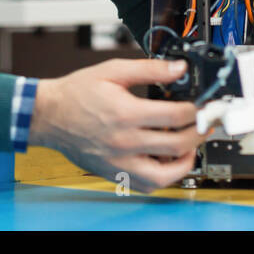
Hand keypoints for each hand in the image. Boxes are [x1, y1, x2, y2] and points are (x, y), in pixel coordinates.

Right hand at [29, 58, 206, 192]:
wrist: (48, 115)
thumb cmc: (77, 93)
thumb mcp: (114, 70)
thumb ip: (150, 69)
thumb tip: (178, 68)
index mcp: (126, 113)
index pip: (176, 116)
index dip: (196, 109)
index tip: (203, 105)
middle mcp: (124, 142)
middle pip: (177, 145)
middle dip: (199, 133)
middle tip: (205, 124)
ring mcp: (119, 162)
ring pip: (164, 175)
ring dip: (186, 162)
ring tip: (191, 147)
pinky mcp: (113, 173)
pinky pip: (146, 185)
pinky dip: (163, 177)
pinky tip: (167, 161)